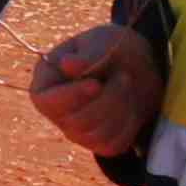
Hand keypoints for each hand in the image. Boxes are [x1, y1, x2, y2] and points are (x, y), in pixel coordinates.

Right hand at [24, 22, 157, 160]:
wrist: (139, 66)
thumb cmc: (112, 49)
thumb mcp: (102, 41)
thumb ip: (87, 55)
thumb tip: (68, 65)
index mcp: (46, 84)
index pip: (47, 102)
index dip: (72, 96)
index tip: (96, 84)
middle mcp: (57, 112)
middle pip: (78, 121)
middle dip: (108, 99)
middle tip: (124, 76)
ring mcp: (77, 131)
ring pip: (97, 134)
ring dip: (122, 108)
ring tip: (127, 86)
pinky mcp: (99, 143)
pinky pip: (114, 144)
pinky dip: (129, 123)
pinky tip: (131, 104)